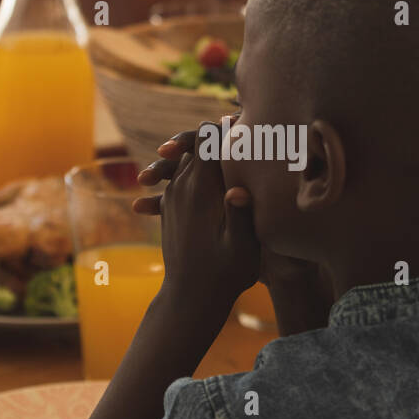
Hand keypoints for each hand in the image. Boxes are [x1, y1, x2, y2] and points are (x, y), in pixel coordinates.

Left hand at [134, 127, 259, 305]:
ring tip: (228, 145)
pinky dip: (194, 170)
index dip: (226, 126)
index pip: (207, 139)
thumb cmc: (223, 275)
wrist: (190, 299)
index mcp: (200, 190)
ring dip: (204, 152)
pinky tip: (212, 175)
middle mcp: (182, 188)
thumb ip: (241, 216)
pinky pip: (180, 178)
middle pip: (195, 144)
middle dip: (215, 133)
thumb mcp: (241, 248)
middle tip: (242, 124)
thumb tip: (239, 188)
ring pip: (187, 160)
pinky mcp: (171, 208)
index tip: (246, 119)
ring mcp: (174, 197)